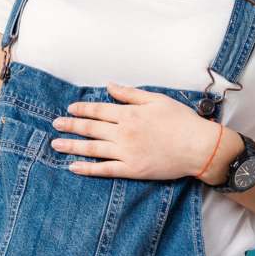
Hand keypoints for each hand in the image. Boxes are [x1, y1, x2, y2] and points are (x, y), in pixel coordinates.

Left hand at [49, 81, 228, 180]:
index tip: (70, 109)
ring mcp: (126, 152)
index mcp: (129, 114)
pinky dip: (87, 169)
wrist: (198, 147)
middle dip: (71, 126)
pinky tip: (73, 167)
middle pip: (91, 128)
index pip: (98, 110)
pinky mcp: (132, 169)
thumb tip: (109, 85)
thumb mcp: (156, 99)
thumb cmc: (181, 121)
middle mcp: (124, 132)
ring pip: (93, 149)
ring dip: (72, 146)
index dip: (82, 109)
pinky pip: (105, 169)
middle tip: (56, 125)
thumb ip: (130, 94)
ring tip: (56, 145)